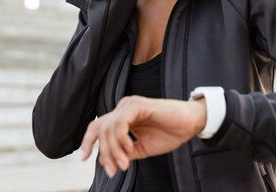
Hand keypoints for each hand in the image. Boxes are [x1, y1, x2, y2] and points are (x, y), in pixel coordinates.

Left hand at [80, 96, 205, 177]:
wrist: (190, 124)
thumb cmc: (169, 132)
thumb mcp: (142, 148)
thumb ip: (124, 152)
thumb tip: (106, 161)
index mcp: (122, 116)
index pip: (98, 127)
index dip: (88, 142)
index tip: (84, 159)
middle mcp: (123, 108)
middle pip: (100, 129)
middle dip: (103, 152)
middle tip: (113, 169)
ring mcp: (129, 105)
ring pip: (108, 128)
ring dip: (113, 149)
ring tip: (125, 163)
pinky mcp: (138, 105)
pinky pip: (120, 123)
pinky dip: (121, 139)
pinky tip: (129, 149)